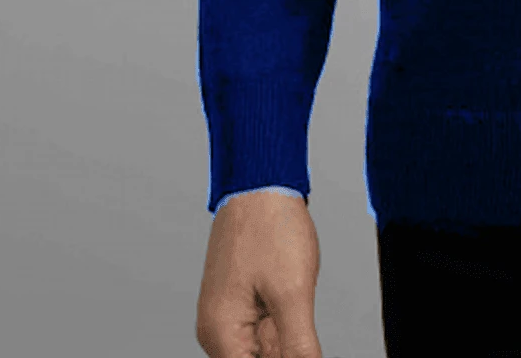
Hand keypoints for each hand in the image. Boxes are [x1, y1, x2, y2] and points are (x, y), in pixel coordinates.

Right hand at [196, 190, 322, 357]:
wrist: (262, 181)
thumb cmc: (270, 225)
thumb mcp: (293, 292)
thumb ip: (299, 347)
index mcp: (221, 335)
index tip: (302, 347)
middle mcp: (218, 331)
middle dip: (284, 350)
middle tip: (296, 312)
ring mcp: (229, 316)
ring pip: (265, 349)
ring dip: (287, 340)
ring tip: (292, 297)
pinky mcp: (242, 302)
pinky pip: (265, 330)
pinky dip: (284, 326)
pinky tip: (295, 303)